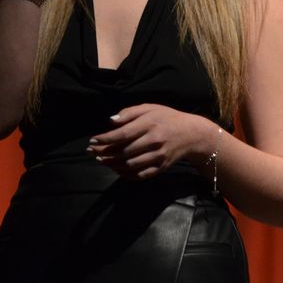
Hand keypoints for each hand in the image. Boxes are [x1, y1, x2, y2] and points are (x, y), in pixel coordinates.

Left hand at [88, 104, 213, 179]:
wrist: (191, 134)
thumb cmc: (167, 117)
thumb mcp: (150, 107)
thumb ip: (130, 112)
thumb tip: (110, 121)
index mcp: (150, 124)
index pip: (122, 134)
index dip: (105, 138)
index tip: (92, 140)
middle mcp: (154, 141)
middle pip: (124, 151)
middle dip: (104, 152)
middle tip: (91, 151)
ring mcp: (158, 157)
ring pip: (130, 165)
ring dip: (111, 164)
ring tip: (100, 160)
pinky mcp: (160, 168)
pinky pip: (140, 175)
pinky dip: (125, 174)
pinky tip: (116, 169)